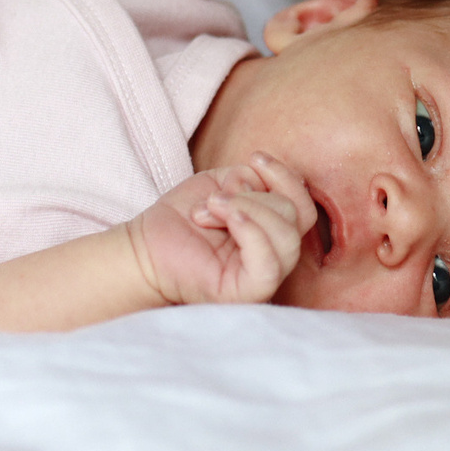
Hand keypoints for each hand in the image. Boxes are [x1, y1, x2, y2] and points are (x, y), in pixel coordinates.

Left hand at [125, 155, 310, 307]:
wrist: (146, 248)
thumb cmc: (183, 219)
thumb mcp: (220, 185)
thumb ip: (248, 180)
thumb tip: (261, 186)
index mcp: (273, 231)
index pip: (303, 206)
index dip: (286, 177)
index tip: (255, 158)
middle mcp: (275, 256)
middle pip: (293, 216)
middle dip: (250, 195)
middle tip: (212, 200)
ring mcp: (265, 277)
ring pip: (287, 237)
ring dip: (246, 208)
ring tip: (210, 208)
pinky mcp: (249, 293)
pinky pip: (269, 265)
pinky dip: (252, 231)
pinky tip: (229, 218)